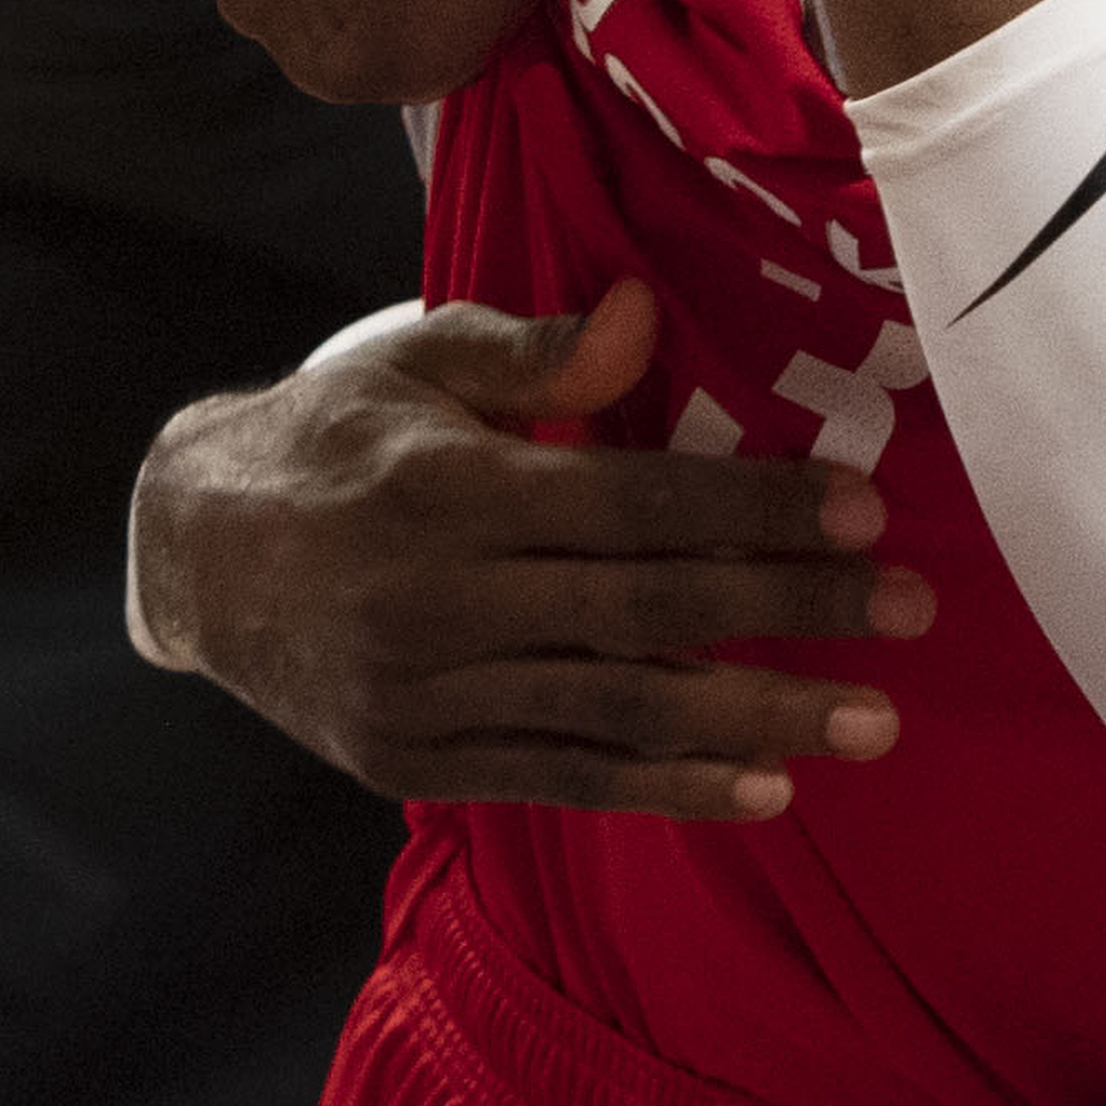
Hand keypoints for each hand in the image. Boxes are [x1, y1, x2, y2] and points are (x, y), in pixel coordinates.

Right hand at [129, 280, 931, 816]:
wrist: (191, 554)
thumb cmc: (332, 433)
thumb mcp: (414, 359)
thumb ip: (534, 350)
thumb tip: (645, 316)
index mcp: (452, 488)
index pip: (637, 504)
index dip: (756, 512)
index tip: (867, 513)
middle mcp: (443, 599)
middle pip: (651, 611)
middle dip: (793, 614)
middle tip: (914, 615)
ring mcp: (430, 692)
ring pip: (621, 711)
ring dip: (758, 721)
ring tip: (870, 724)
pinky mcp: (419, 759)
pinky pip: (564, 777)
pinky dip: (667, 789)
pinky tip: (763, 789)